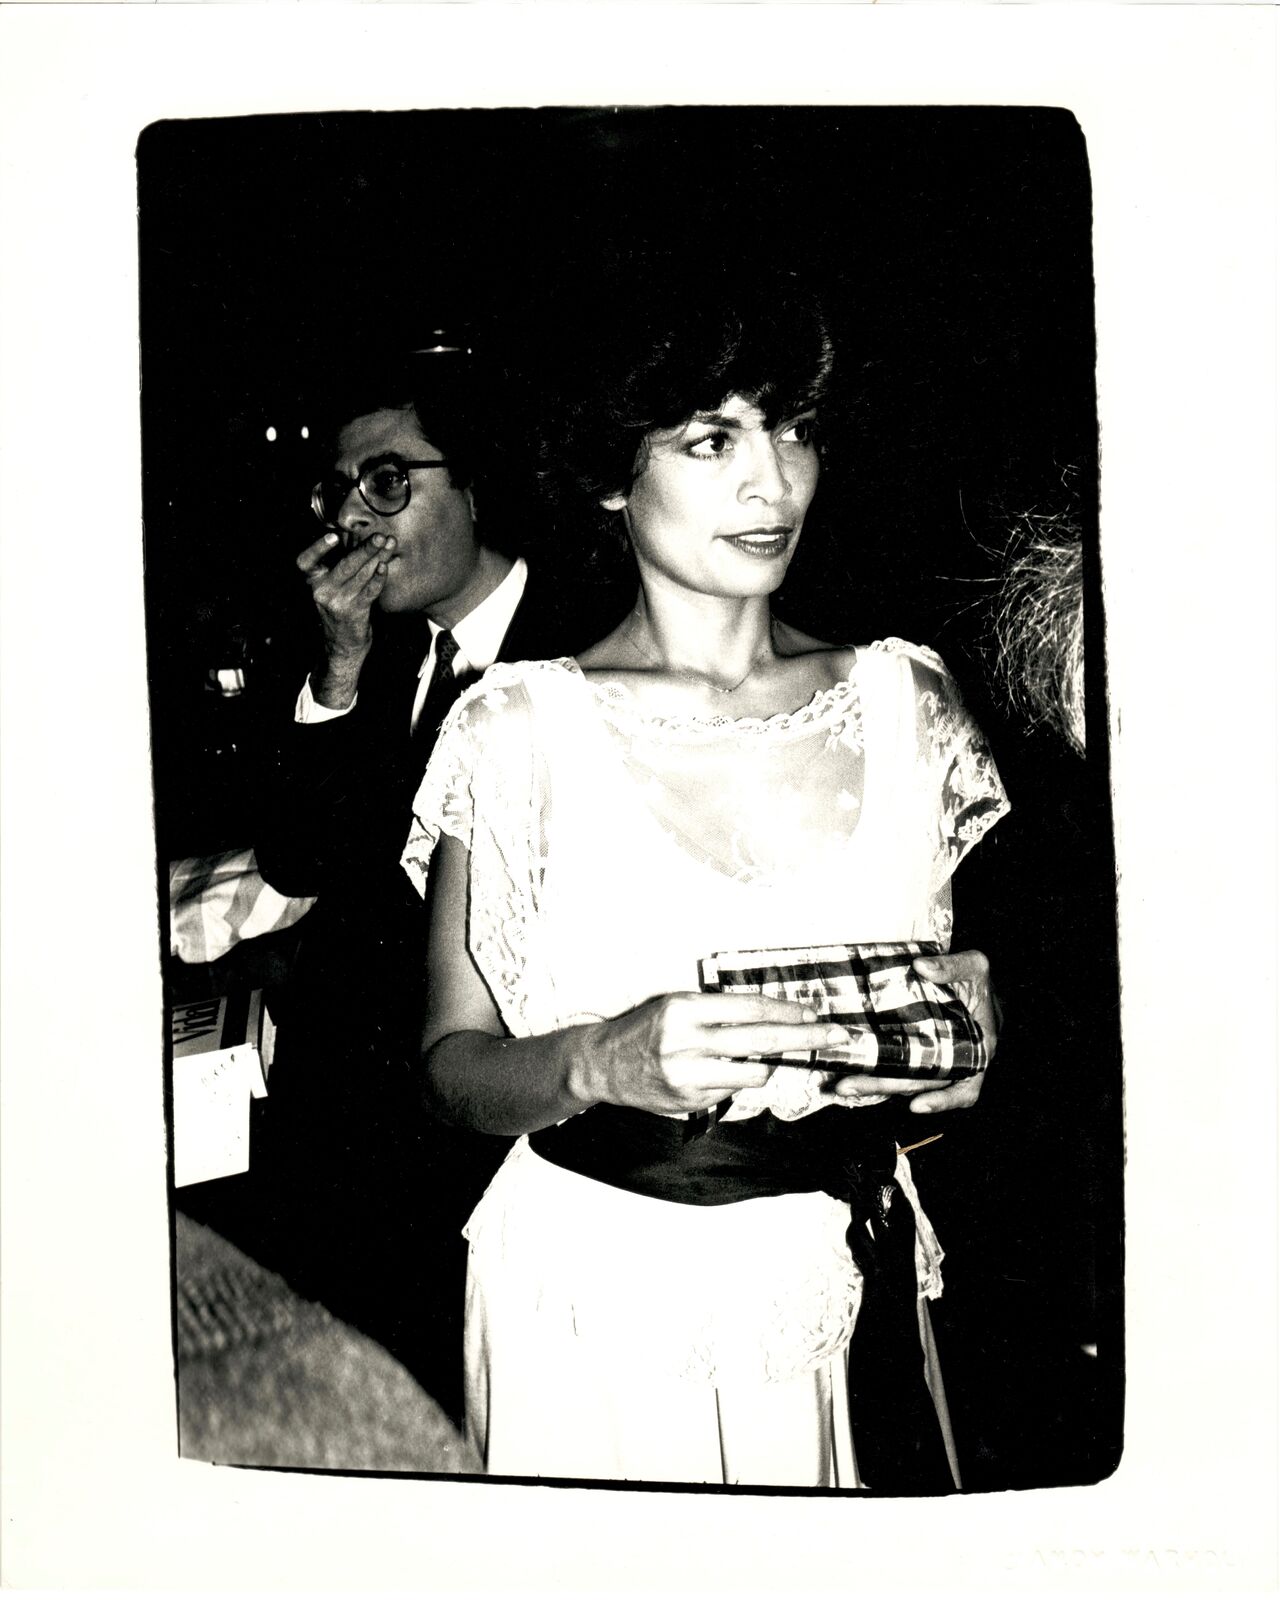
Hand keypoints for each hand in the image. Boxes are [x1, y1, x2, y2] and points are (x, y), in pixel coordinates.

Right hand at [295, 529, 395, 703]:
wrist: (342, 645)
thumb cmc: (339, 607)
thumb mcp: (330, 587)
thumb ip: (337, 565)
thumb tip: (357, 534)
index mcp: (313, 581)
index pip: (306, 562)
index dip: (318, 547)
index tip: (334, 535)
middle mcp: (321, 591)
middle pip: (344, 565)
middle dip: (365, 548)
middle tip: (379, 536)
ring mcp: (337, 603)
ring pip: (360, 575)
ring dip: (378, 558)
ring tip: (389, 544)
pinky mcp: (354, 612)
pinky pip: (369, 591)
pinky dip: (378, 578)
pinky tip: (384, 566)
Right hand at [575, 992, 850, 1117]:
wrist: (602, 1064)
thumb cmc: (644, 1028)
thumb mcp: (676, 1005)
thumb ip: (717, 1012)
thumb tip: (770, 1018)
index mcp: (685, 1009)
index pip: (749, 1009)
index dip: (785, 1012)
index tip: (812, 1014)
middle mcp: (687, 1041)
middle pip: (761, 1041)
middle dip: (804, 1038)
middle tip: (836, 1035)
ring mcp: (688, 1075)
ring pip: (752, 1073)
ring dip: (766, 1066)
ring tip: (761, 1059)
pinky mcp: (688, 1100)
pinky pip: (730, 1092)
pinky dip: (735, 1082)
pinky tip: (719, 1074)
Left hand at [830, 948, 997, 1114]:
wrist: (968, 982)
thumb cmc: (979, 979)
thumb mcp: (976, 967)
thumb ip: (954, 967)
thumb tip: (921, 966)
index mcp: (976, 1051)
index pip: (964, 1089)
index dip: (943, 1100)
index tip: (916, 1104)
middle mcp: (952, 1063)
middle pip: (918, 1084)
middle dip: (882, 1086)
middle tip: (847, 1086)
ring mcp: (930, 1060)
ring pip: (902, 1079)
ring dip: (872, 1083)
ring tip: (841, 1082)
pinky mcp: (914, 1052)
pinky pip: (896, 1068)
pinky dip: (876, 1072)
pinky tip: (851, 1071)